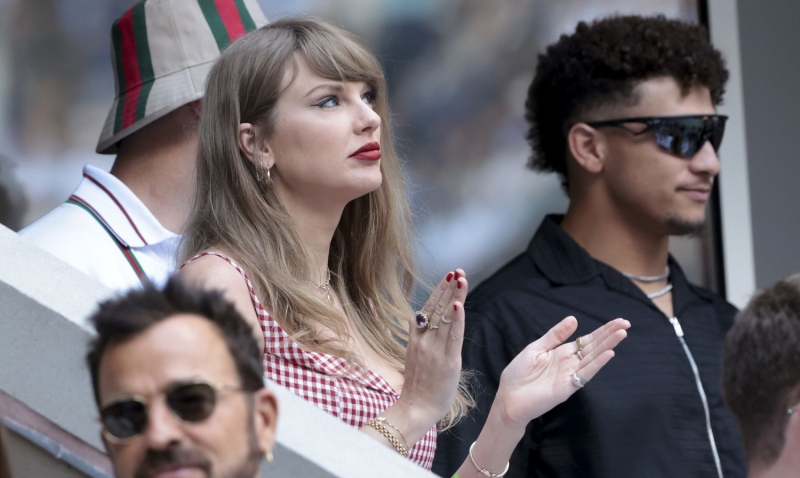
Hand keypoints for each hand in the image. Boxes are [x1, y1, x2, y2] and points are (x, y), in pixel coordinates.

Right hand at [395, 269, 467, 430]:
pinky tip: (459, 305)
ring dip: (455, 296)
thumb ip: (421, 339)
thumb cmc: (419, 387)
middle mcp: (424, 340)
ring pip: (446, 317)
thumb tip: (426, 324)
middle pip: (438, 308)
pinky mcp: (447, 361)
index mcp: (416, 339)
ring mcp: (435, 350)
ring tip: (461, 279)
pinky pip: (453, 336)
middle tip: (457, 271)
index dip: (438, 292)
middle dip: (448, 288)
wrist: (415, 409)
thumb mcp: (415, 357)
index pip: (428, 309)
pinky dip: (457, 319)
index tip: (447, 277)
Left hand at [492, 316, 629, 431]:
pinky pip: (585, 374)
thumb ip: (555, 335)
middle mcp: (570, 363)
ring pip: (593, 358)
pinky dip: (597, 364)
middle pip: (594, 347)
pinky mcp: (568, 387)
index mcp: (562, 353)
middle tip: (626, 323)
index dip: (602, 331)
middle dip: (610, 335)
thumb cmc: (518, 374)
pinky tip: (609, 354)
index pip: (587, 340)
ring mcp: (571, 375)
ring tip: (622, 334)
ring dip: (608, 346)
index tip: (618, 321)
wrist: (508, 398)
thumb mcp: (536, 348)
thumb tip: (573, 318)